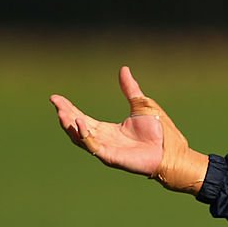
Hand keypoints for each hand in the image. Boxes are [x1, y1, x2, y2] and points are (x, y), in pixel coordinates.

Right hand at [50, 66, 208, 193]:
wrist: (172, 150)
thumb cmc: (159, 131)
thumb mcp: (141, 104)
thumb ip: (129, 89)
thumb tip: (123, 69)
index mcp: (109, 130)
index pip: (83, 118)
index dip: (69, 108)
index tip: (56, 98)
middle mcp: (104, 140)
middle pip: (78, 127)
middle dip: (66, 115)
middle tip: (56, 103)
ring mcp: (107, 150)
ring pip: (81, 138)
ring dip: (70, 126)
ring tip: (62, 113)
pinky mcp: (112, 157)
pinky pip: (94, 146)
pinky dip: (85, 135)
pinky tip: (79, 122)